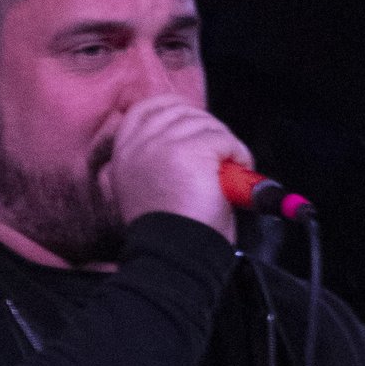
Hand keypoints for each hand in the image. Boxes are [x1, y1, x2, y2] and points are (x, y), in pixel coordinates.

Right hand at [103, 93, 250, 241]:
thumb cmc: (171, 235)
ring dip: (226, 145)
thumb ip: (157, 159)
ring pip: (207, 124)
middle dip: (208, 131)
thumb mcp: (148, 189)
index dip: (176, 110)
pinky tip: (237, 173)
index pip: (146, 109)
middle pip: (182, 112)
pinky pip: (225, 139)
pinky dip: (240, 155)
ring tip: (230, 171)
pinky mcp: (191, 149)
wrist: (174, 256)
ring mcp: (164, 143)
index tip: (197, 126)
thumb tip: (188, 139)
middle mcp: (140, 144)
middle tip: (221, 158)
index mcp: (125, 153)